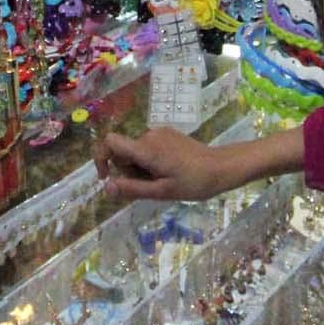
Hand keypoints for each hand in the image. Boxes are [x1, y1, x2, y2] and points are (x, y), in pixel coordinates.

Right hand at [94, 128, 235, 202]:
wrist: (222, 167)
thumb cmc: (193, 182)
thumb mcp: (162, 192)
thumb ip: (132, 188)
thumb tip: (106, 187)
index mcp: (146, 149)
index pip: (110, 142)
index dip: (102, 158)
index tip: (107, 177)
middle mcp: (149, 135)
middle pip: (124, 151)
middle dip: (129, 170)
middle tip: (150, 186)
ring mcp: (160, 133)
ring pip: (136, 152)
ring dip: (141, 168)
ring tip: (162, 180)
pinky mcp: (168, 134)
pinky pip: (148, 148)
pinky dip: (150, 161)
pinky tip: (169, 171)